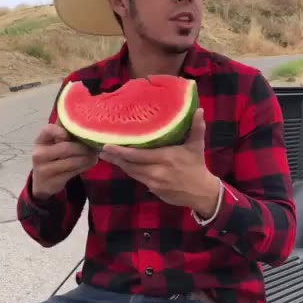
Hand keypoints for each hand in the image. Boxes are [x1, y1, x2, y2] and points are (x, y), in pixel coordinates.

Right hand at [31, 122, 98, 200]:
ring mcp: (44, 169)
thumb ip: (65, 130)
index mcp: (40, 140)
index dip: (60, 130)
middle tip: (96, 145)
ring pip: (72, 161)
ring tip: (96, 153)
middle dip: (84, 147)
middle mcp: (39, 154)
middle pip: (66, 148)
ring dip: (88, 157)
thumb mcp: (55, 142)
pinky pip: (73, 172)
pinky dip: (85, 166)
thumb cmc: (53, 155)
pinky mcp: (53, 181)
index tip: (71, 134)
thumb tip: (86, 115)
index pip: (48, 130)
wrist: (43, 181)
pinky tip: (91, 161)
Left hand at [99, 108, 220, 217]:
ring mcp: (153, 183)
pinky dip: (128, 170)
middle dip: (115, 157)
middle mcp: (156, 171)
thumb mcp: (197, 146)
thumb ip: (197, 127)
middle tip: (101, 148)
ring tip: (106, 154)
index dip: (121, 151)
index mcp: (165, 158)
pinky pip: (137, 178)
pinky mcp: (152, 190)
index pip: (138, 155)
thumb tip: (199, 110)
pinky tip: (121, 163)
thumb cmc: (197, 166)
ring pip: (131, 172)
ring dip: (118, 164)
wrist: (201, 192)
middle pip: (130, 164)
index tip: (108, 145)